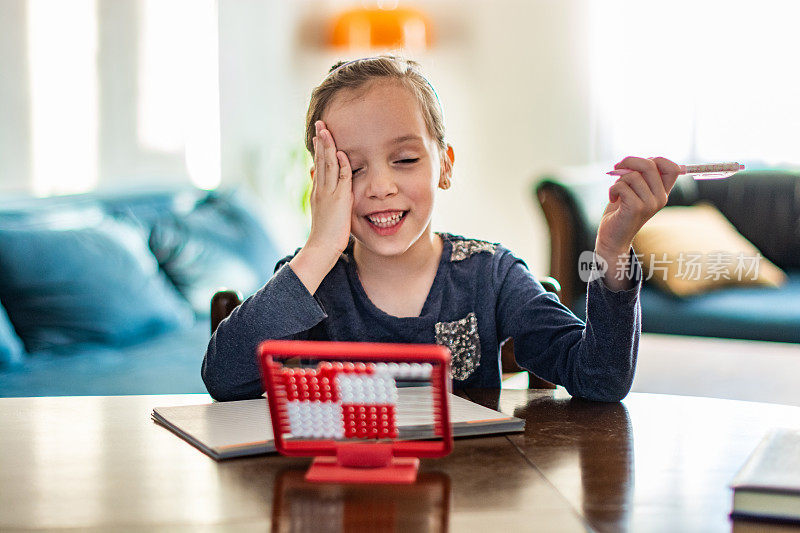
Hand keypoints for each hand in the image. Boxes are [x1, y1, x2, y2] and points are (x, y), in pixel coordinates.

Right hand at [306, 120, 353, 256]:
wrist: (321, 247)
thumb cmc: (325, 234)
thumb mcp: (322, 212)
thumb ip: (322, 197)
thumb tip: (317, 185)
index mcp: (318, 191)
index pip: (319, 165)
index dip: (319, 149)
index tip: (319, 135)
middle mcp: (321, 188)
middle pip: (321, 159)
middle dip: (320, 140)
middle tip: (319, 123)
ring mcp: (328, 193)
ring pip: (328, 165)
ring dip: (327, 146)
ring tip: (325, 129)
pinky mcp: (338, 199)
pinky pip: (341, 178)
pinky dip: (341, 165)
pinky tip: (340, 152)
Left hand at [595, 156, 680, 287]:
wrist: (612, 237)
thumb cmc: (620, 210)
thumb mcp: (633, 189)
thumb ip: (639, 175)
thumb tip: (634, 160)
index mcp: (663, 192)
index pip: (673, 167)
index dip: (655, 159)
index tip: (637, 165)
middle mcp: (661, 198)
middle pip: (651, 165)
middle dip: (630, 161)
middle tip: (617, 167)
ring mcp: (650, 204)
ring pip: (633, 176)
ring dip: (618, 180)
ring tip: (616, 191)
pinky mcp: (637, 208)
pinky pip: (622, 186)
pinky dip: (612, 189)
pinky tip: (612, 198)